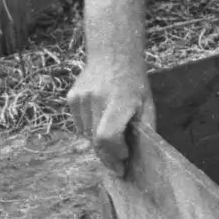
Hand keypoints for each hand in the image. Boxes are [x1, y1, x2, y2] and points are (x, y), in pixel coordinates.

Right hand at [67, 58, 154, 177]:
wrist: (113, 53)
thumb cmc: (134, 81)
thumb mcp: (147, 103)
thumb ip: (144, 128)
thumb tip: (140, 154)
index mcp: (118, 101)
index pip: (108, 136)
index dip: (115, 152)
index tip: (125, 157)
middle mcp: (96, 100)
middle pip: (96, 140)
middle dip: (108, 156)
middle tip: (117, 166)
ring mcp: (81, 98)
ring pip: (86, 134)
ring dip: (99, 143)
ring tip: (111, 139)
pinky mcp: (72, 97)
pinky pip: (80, 124)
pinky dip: (90, 129)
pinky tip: (100, 120)